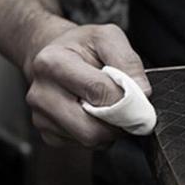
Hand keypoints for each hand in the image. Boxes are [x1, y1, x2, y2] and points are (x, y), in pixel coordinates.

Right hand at [24, 19, 150, 147]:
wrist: (53, 56)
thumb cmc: (82, 48)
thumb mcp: (108, 38)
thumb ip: (128, 61)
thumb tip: (142, 93)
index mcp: (53, 63)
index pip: (100, 93)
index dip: (127, 100)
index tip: (139, 100)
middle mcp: (41, 93)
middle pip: (92, 129)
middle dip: (117, 123)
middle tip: (125, 109)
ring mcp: (41, 117)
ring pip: (90, 141)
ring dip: (109, 130)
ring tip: (109, 109)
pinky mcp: (48, 134)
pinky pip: (84, 146)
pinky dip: (98, 136)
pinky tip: (94, 116)